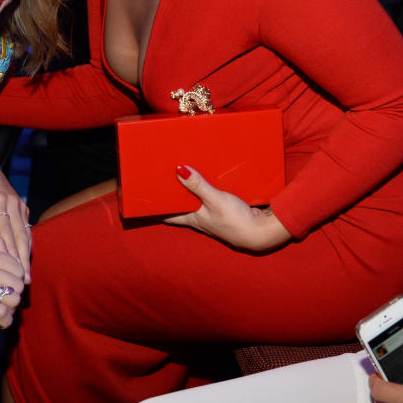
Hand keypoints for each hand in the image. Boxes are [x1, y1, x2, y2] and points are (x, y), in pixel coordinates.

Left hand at [0, 157, 31, 281]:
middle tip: (25, 280)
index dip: (12, 254)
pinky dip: (27, 244)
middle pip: (22, 236)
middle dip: (24, 260)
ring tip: (26, 274)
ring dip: (28, 254)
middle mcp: (14, 204)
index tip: (14, 272)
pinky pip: (27, 228)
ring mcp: (20, 205)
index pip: (7, 233)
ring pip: (27, 233)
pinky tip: (25, 258)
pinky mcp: (22, 207)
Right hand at [0, 236, 24, 327]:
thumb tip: (15, 259)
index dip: (18, 279)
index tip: (11, 288)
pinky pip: (0, 312)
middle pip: (17, 282)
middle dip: (16, 294)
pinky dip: (5, 320)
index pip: (17, 265)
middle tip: (8, 302)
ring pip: (12, 298)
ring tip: (4, 312)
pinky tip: (2, 322)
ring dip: (12, 309)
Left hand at [163, 165, 290, 250]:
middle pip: (179, 206)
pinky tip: (206, 180)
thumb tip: (178, 170)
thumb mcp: (215, 200)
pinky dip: (204, 190)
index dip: (154, 208)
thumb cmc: (236, 221)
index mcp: (192, 218)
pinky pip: (208, 199)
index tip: (141, 201)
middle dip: (171, 195)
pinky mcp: (224, 211)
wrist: (261, 232)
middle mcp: (199, 218)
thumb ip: (198, 186)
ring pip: (194, 203)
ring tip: (180, 175)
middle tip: (159, 180)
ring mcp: (211, 216)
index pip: (167, 214)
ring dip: (188, 192)